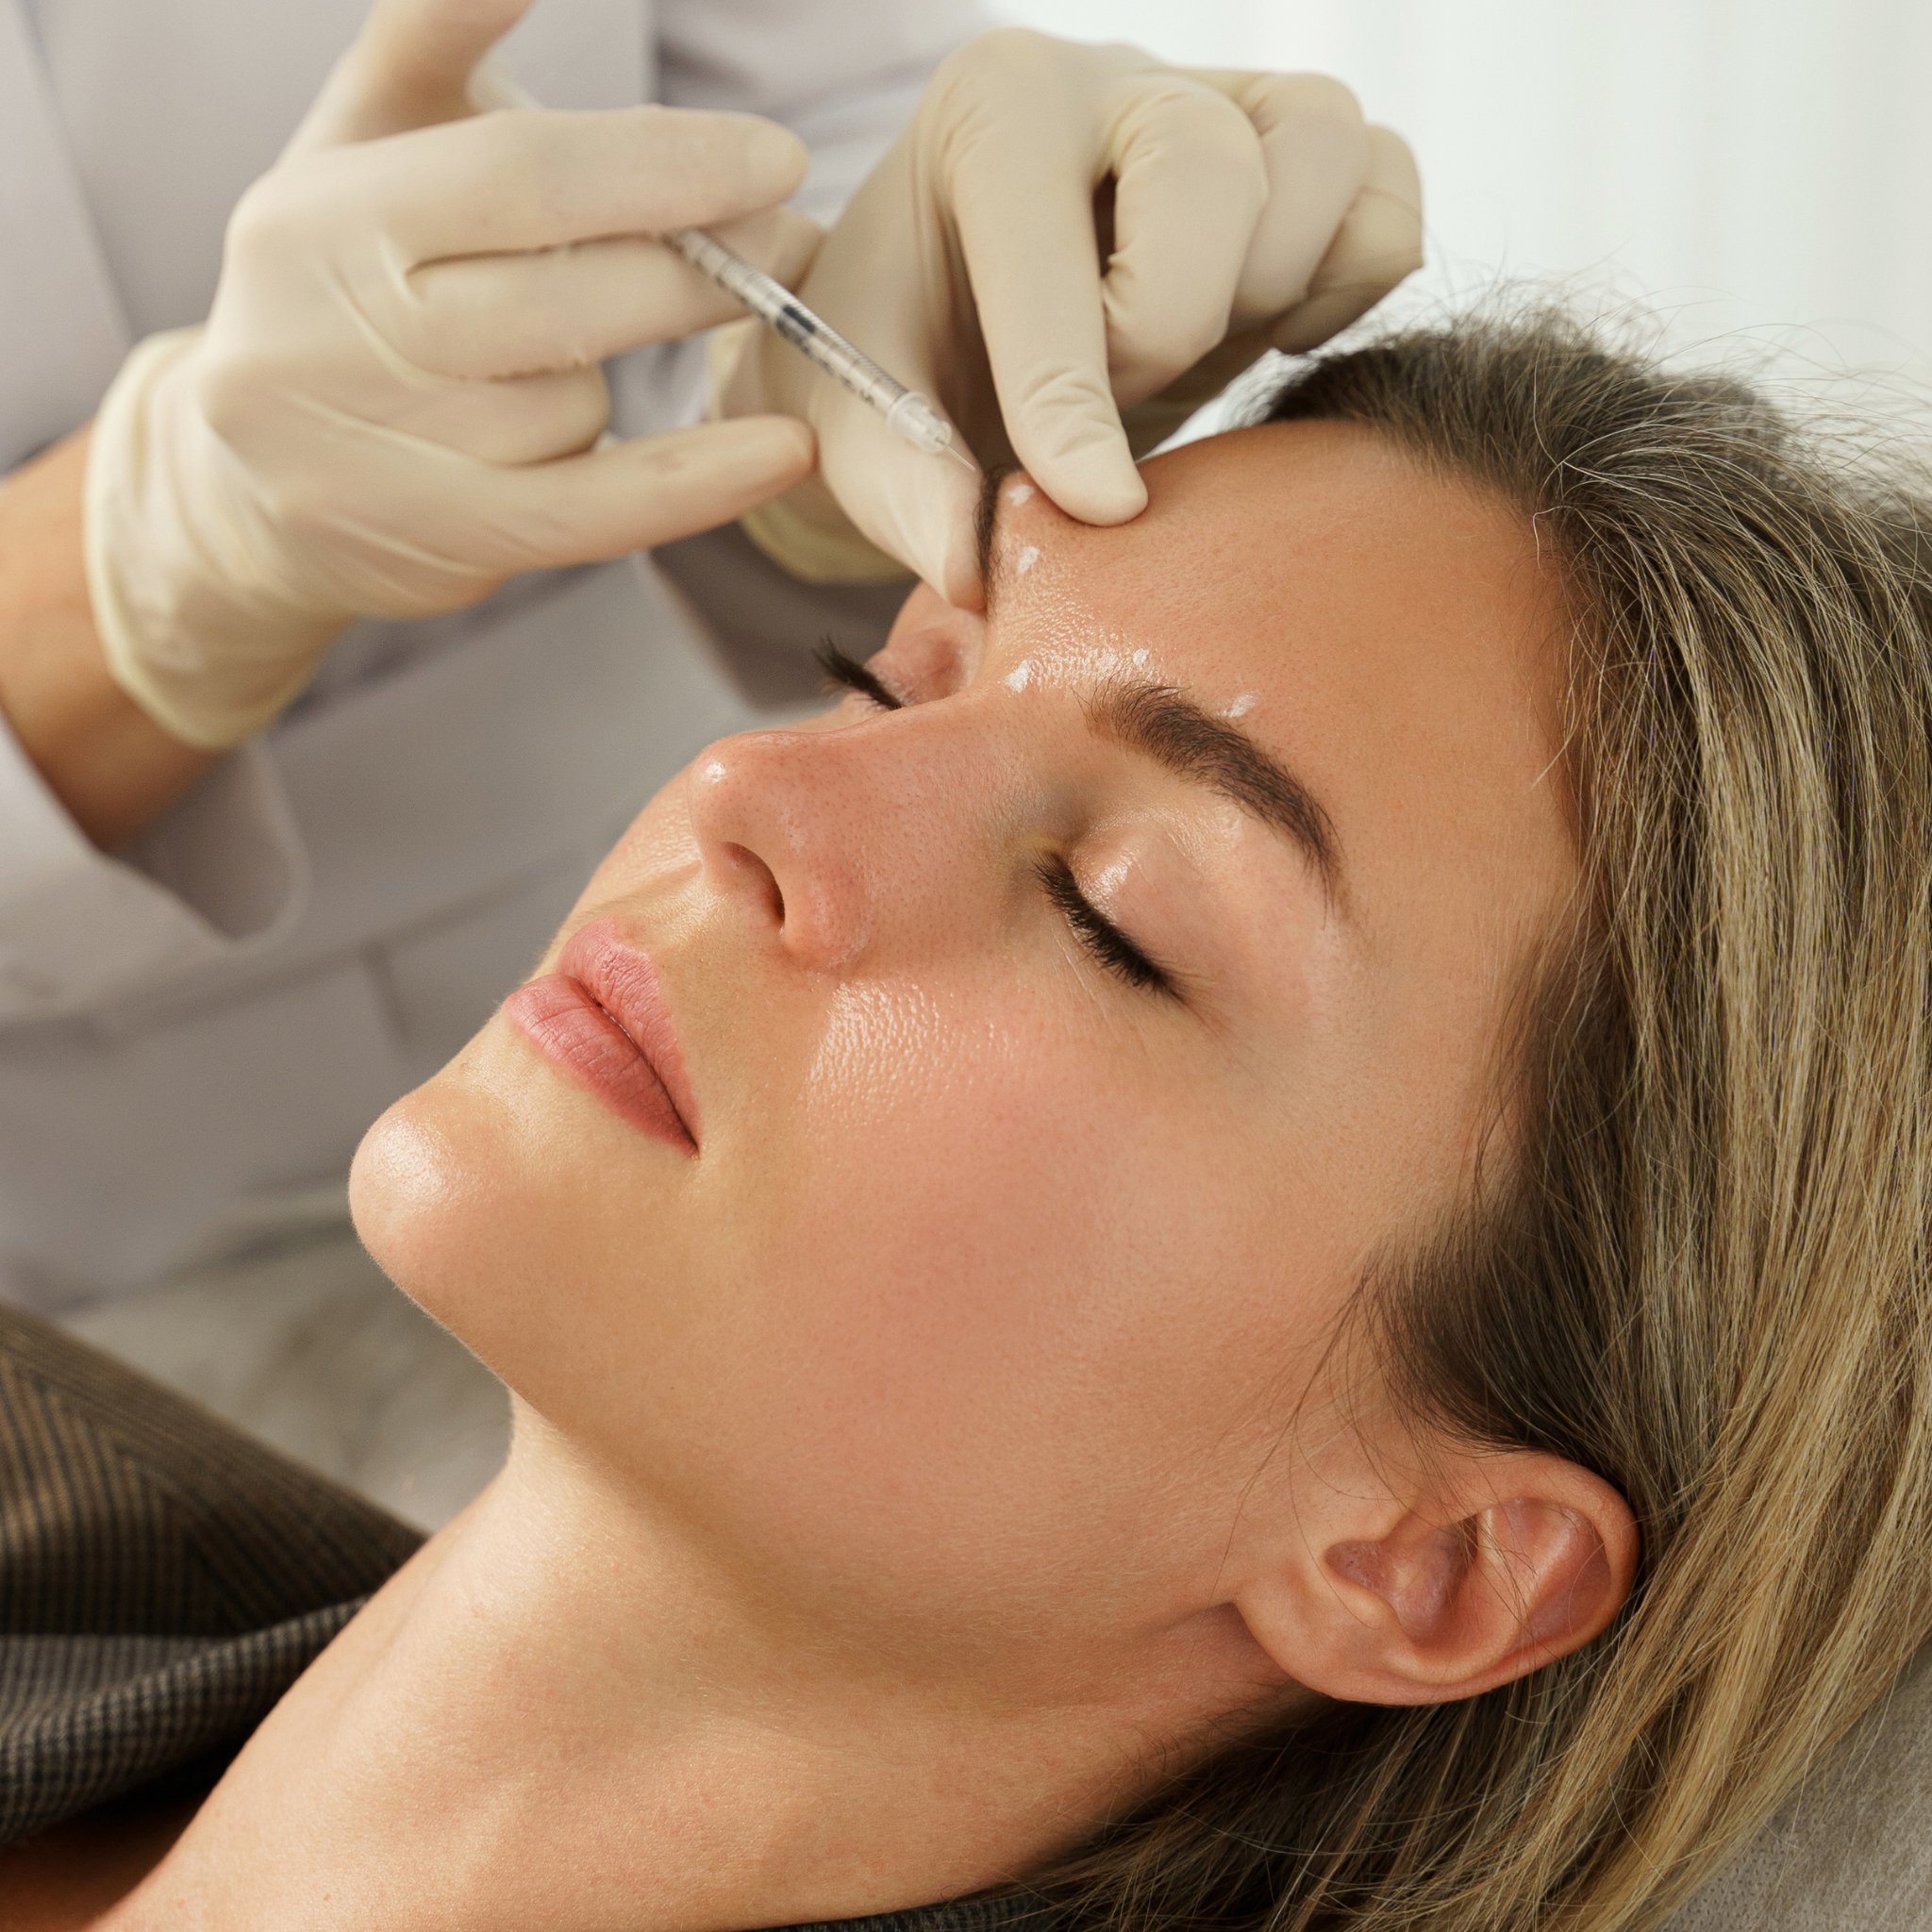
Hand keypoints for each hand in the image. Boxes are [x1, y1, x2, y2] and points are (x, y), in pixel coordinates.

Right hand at [85, 0, 821, 750]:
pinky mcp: (438, 544)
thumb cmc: (345, 281)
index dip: (661, 166)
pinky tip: (781, 450)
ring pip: (575, 404)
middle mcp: (334, 336)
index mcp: (322, 215)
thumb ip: (437, 32)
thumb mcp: (366, 142)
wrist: (245, 482)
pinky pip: (596, 512)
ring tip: (618, 346)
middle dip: (700, 267)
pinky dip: (698, 481)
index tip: (774, 159)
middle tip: (793, 242)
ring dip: (629, 375)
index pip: (519, 178)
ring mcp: (380, 453)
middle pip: (564, 299)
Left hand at [734, 29, 1422, 606]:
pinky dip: (1349, 282)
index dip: (1071, 399)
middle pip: (1212, 171)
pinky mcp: (1306, 165)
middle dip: (1168, 327)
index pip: (1050, 241)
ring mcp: (1228, 103)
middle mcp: (1118, 82)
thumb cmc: (909, 371)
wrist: (967, 338)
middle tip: (1118, 393)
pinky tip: (1264, 337)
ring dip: (1275, 286)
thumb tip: (974, 569)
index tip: (1094, 510)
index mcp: (991, 112)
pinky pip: (1388, 199)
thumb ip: (905, 493)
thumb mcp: (863, 432)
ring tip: (1194, 352)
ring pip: (1326, 149)